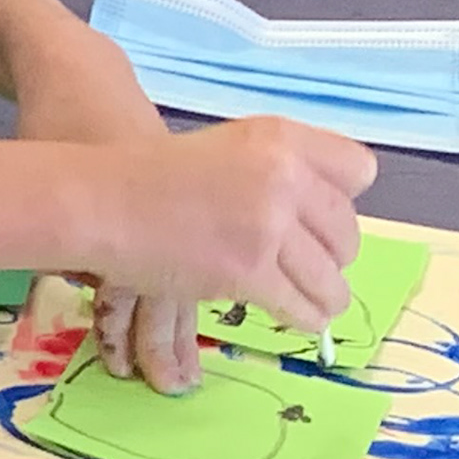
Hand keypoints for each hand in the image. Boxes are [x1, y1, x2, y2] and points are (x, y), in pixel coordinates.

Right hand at [17, 49, 365, 394]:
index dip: (344, 200)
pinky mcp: (248, 271)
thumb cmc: (149, 175)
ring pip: (328, 275)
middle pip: (346, 231)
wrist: (99, 201)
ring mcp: (267, 225)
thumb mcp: (227, 148)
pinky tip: (301, 319)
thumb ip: (274, 170)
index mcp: (282, 139)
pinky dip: (304, 316)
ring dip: (327, 295)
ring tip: (321, 304)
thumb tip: (317, 219)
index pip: (359, 171)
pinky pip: (297, 303)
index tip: (319, 219)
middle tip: (316, 268)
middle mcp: (284, 176)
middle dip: (335, 255)